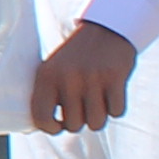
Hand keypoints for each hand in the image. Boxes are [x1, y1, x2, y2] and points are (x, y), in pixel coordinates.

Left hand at [27, 20, 135, 134]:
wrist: (106, 29)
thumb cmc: (77, 58)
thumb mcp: (54, 70)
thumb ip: (48, 97)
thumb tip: (48, 129)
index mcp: (46, 76)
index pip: (41, 118)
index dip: (51, 129)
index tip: (59, 125)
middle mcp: (67, 78)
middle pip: (74, 126)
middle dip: (81, 120)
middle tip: (84, 104)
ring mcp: (91, 78)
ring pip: (96, 123)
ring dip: (99, 116)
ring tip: (98, 100)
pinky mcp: (115, 77)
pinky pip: (116, 112)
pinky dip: (116, 107)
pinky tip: (112, 92)